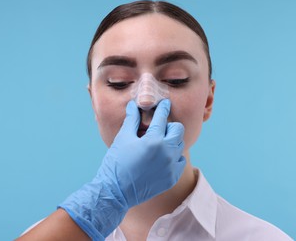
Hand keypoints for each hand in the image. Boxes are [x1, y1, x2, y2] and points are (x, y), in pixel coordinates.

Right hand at [59, 99, 185, 239]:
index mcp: (153, 140)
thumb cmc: (116, 163)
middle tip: (159, 128)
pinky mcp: (172, 178)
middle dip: (170, 126)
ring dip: (171, 141)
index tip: (165, 103)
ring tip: (158, 144)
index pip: (162, 118)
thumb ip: (131, 120)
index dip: (163, 108)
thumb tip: (133, 105)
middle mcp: (166, 153)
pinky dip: (173, 158)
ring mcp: (171, 167)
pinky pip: (180, 162)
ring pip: (179, 146)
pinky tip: (162, 158)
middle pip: (178, 130)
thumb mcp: (123, 139)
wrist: (115, 193)